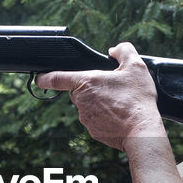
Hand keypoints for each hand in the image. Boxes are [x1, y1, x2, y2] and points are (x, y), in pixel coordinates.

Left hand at [35, 42, 164, 150]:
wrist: (142, 131)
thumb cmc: (138, 99)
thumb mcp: (136, 67)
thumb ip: (123, 51)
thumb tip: (114, 50)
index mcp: (87, 82)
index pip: (57, 78)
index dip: (45, 77)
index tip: (39, 78)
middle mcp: (81, 101)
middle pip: (78, 91)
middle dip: (91, 89)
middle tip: (112, 89)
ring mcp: (86, 118)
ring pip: (87, 106)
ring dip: (99, 104)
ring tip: (120, 104)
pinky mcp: (93, 132)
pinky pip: (95, 121)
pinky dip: (105, 118)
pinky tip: (120, 117)